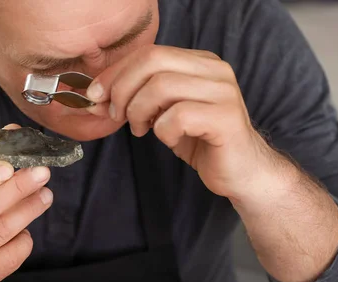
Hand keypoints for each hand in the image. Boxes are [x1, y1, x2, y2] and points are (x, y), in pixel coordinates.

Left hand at [87, 45, 282, 200]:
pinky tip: (168, 139)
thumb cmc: (202, 142)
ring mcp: (223, 92)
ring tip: (141, 129)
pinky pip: (178, 116)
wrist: (241, 173)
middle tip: (116, 115)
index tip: (96, 95)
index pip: (149, 53)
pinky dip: (162, 131)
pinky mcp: (226, 118)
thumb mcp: (166, 112)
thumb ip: (141, 96)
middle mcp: (214, 70)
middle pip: (153, 61)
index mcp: (199, 63)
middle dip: (123, 89)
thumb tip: (99, 95)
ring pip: (162, 85)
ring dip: (139, 111)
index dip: (116, 73)